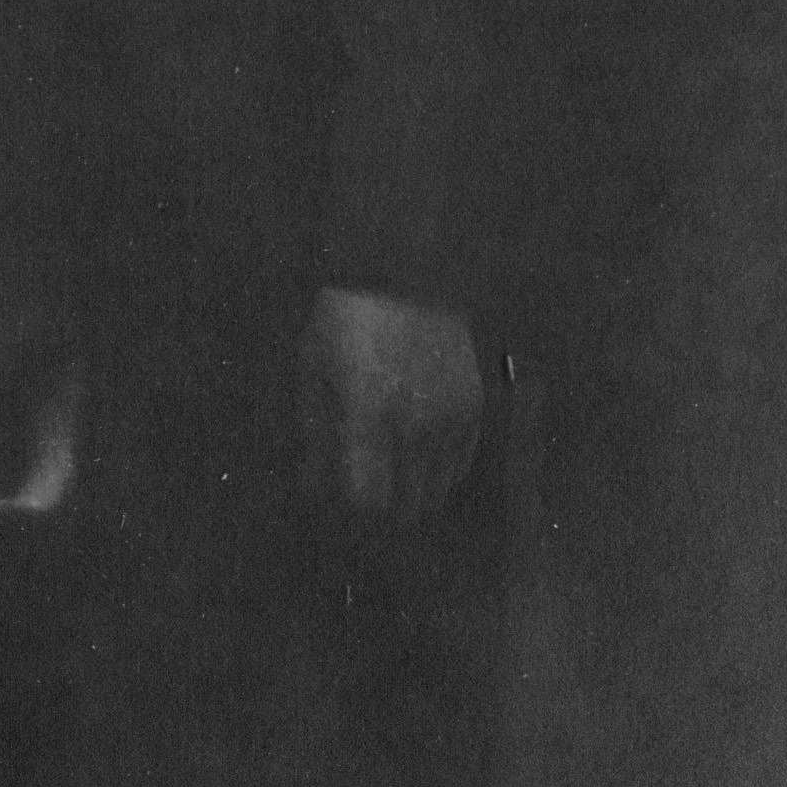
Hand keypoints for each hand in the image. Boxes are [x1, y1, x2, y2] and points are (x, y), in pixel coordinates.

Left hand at [302, 285, 483, 524]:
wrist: (408, 275)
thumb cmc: (346, 321)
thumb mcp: (312, 370)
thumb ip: (313, 433)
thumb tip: (311, 485)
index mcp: (367, 417)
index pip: (367, 497)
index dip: (349, 509)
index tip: (336, 504)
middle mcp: (415, 426)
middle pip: (407, 503)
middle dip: (380, 510)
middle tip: (362, 498)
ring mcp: (451, 420)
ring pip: (438, 489)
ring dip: (412, 495)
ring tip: (389, 484)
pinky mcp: (475, 409)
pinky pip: (461, 463)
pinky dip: (439, 474)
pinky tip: (418, 467)